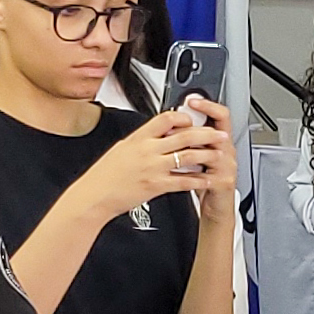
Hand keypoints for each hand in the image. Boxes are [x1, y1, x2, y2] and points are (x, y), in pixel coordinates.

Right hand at [78, 101, 234, 221]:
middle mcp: (148, 150)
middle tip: (218, 134)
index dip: (183, 117)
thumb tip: (153, 134)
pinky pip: (183, 181)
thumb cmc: (105, 175)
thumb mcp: (121, 149)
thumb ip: (140, 141)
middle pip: (184, 136)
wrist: (95, 196)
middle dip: (206, 134)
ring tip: (219, 155)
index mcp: (138, 138)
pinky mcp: (156, 186)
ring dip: (207, 155)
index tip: (193, 120)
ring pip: (188, 157)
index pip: (166, 118)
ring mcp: (153, 168)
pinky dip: (197, 180)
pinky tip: (206, 180)